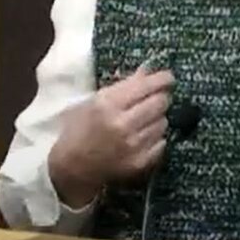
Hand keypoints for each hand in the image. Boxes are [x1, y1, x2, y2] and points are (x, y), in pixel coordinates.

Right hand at [48, 67, 174, 206]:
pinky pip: (161, 143)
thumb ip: (123, 85)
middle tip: (157, 98)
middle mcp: (122, 124)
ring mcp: (132, 145)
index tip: (168, 77)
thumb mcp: (94, 101)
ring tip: (144, 120)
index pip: (145, 86)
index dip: (162, 79)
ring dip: (157, 118)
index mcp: (107, 104)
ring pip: (163, 122)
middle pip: (159, 102)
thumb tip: (147, 70)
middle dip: (161, 97)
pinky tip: (143, 137)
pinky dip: (156, 137)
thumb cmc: (78, 130)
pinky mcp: (139, 163)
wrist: (71, 169)